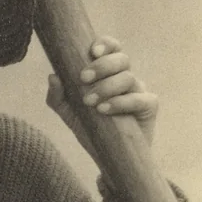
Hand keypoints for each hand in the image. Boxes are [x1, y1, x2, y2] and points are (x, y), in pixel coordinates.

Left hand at [47, 36, 156, 158]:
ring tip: (90, 102)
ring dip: (107, 87)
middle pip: (122, 58)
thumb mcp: (68, 113)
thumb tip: (52, 76)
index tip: (92, 51)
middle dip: (102, 65)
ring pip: (128, 77)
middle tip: (83, 79)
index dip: (105, 44)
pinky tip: (104, 110)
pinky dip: (121, 102)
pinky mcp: (149, 107)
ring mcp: (139, 91)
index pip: (112, 48)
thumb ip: (57, 96)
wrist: (108, 156)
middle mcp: (126, 77)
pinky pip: (140, 98)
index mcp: (109, 72)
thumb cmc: (90, 128)